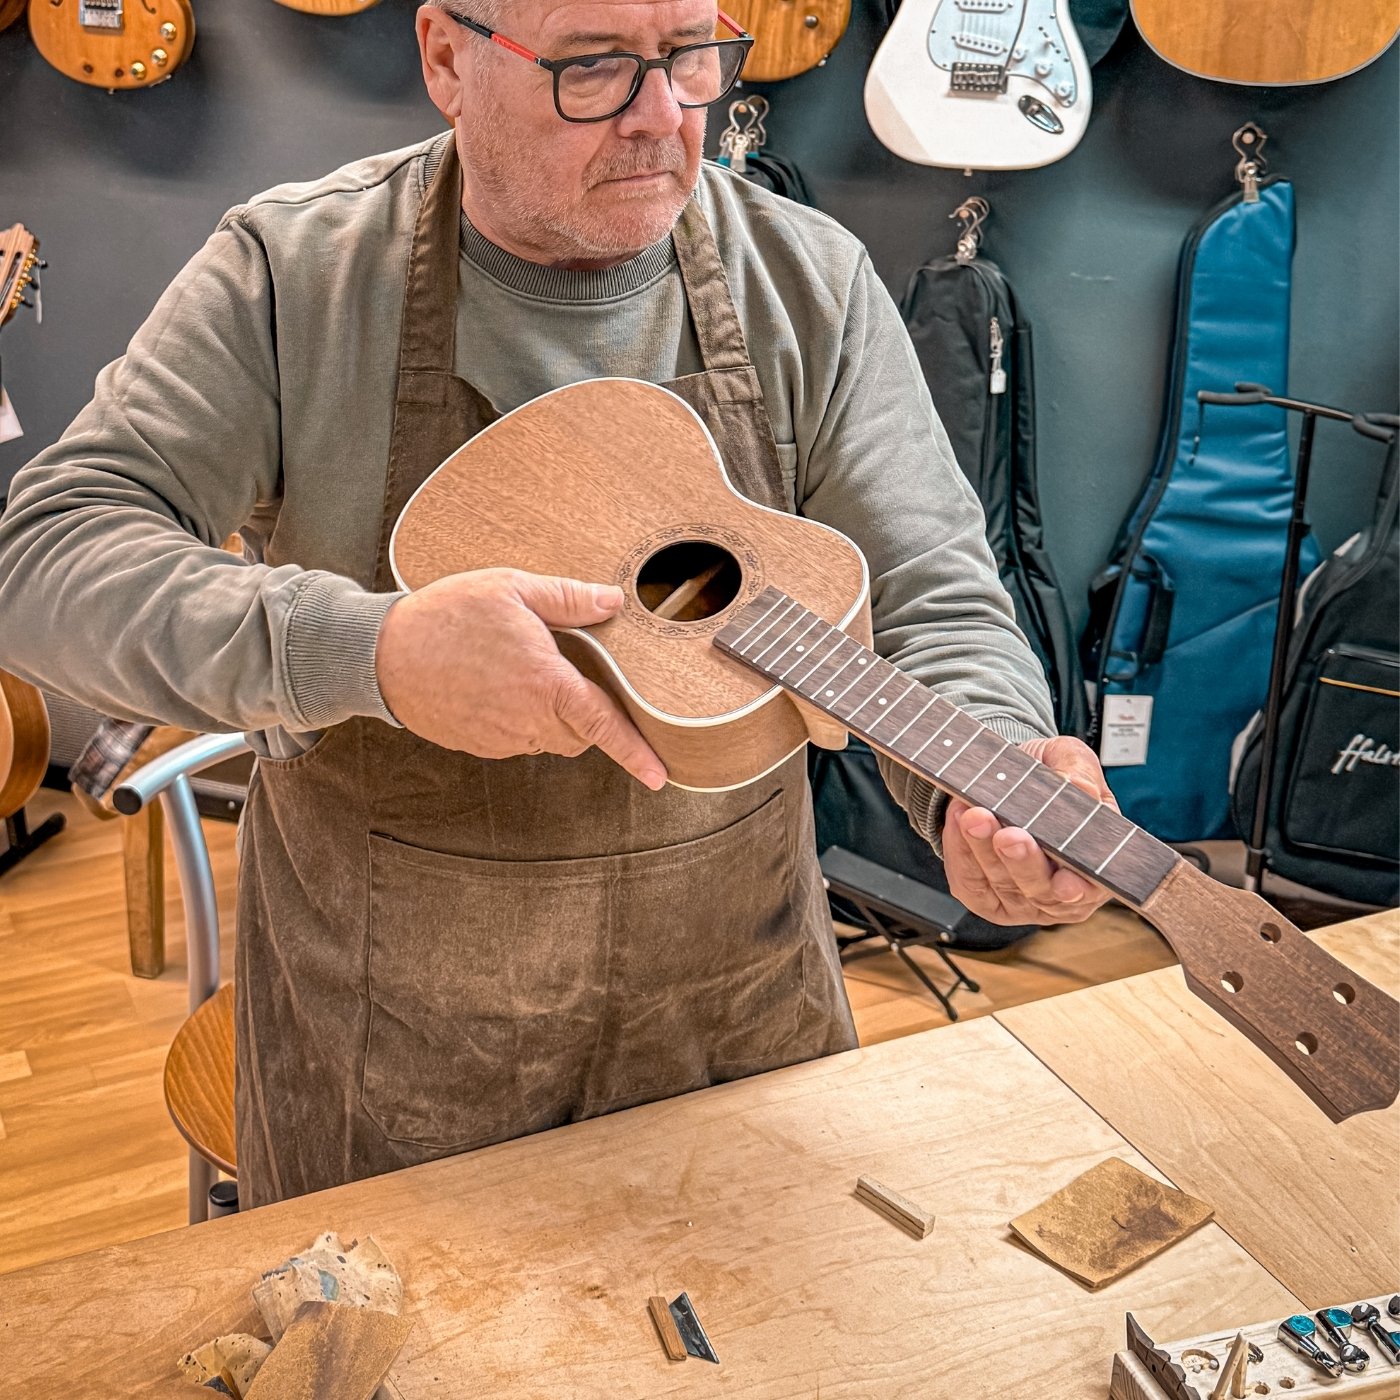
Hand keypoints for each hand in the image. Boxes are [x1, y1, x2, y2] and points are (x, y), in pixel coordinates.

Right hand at [375, 568, 666, 789]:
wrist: (381, 656)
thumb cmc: (445, 616)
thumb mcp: (511, 589)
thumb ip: (568, 598)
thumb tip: (611, 600)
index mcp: (546, 683)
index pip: (604, 725)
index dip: (636, 752)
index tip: (660, 775)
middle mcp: (528, 720)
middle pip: (580, 735)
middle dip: (588, 715)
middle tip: (572, 674)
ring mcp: (502, 738)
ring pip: (549, 739)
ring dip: (553, 715)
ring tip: (525, 672)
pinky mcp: (479, 744)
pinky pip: (517, 739)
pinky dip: (521, 719)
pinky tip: (499, 686)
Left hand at [942, 735, 1114, 925]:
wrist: (1006, 778)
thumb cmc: (1047, 777)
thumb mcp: (1069, 759)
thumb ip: (1078, 771)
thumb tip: (1078, 786)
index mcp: (1094, 865)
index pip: (1090, 886)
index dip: (1077, 889)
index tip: (1064, 882)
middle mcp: (1060, 894)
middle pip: (1040, 890)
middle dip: (1022, 862)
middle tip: (1007, 836)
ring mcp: (1020, 901)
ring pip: (1000, 883)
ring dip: (983, 850)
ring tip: (974, 816)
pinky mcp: (982, 898)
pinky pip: (969, 881)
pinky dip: (960, 850)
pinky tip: (958, 821)